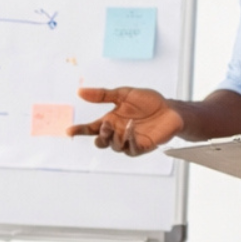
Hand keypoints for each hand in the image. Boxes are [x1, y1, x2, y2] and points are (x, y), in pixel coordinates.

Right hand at [69, 86, 184, 155]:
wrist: (170, 108)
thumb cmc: (148, 102)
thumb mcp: (123, 94)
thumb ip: (102, 95)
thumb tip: (80, 92)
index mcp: (111, 120)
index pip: (91, 129)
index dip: (79, 130)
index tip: (69, 131)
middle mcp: (118, 133)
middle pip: (101, 141)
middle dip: (101, 135)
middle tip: (106, 125)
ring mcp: (129, 141)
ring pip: (114, 147)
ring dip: (115, 137)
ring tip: (122, 125)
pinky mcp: (142, 147)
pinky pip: (131, 149)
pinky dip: (129, 140)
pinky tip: (132, 129)